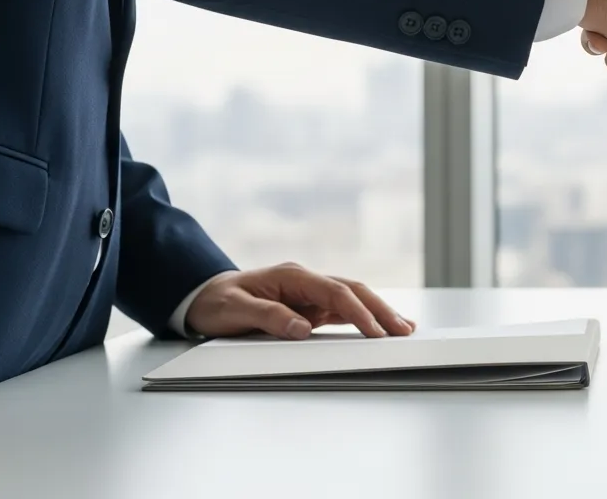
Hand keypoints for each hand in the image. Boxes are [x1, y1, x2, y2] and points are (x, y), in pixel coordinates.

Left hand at [184, 263, 416, 339]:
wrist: (202, 296)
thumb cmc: (217, 302)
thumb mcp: (234, 311)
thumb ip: (269, 317)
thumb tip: (302, 328)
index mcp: (292, 276)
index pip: (334, 291)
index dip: (358, 311)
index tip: (374, 331)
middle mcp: (305, 281)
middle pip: (352, 290)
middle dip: (380, 309)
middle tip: (403, 329)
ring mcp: (309, 293)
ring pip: (353, 299)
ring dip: (378, 312)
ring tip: (403, 328)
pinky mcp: (309, 307)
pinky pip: (342, 310)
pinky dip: (363, 318)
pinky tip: (379, 328)